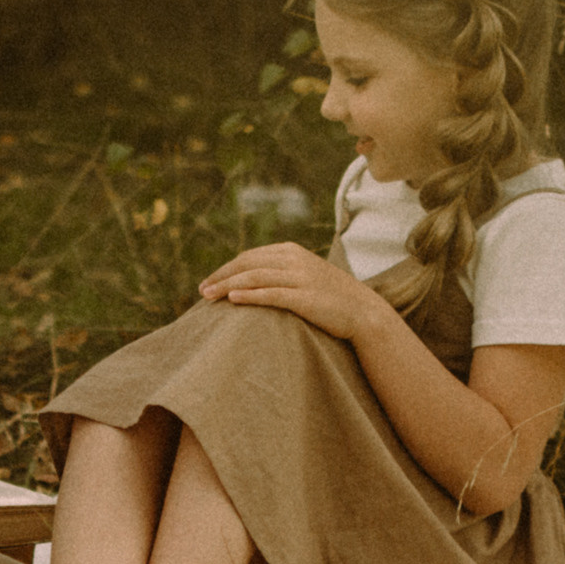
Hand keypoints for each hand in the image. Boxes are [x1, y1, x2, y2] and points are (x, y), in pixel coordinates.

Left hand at [198, 242, 393, 340]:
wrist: (363, 312)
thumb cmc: (330, 298)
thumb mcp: (304, 276)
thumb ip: (280, 273)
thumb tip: (249, 280)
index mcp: (291, 251)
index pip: (249, 256)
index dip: (226, 268)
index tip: (209, 282)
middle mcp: (294, 260)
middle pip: (247, 264)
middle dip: (221, 276)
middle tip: (201, 291)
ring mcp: (300, 278)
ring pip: (255, 277)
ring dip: (227, 285)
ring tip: (208, 297)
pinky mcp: (305, 297)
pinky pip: (271, 294)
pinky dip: (250, 294)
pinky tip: (233, 299)